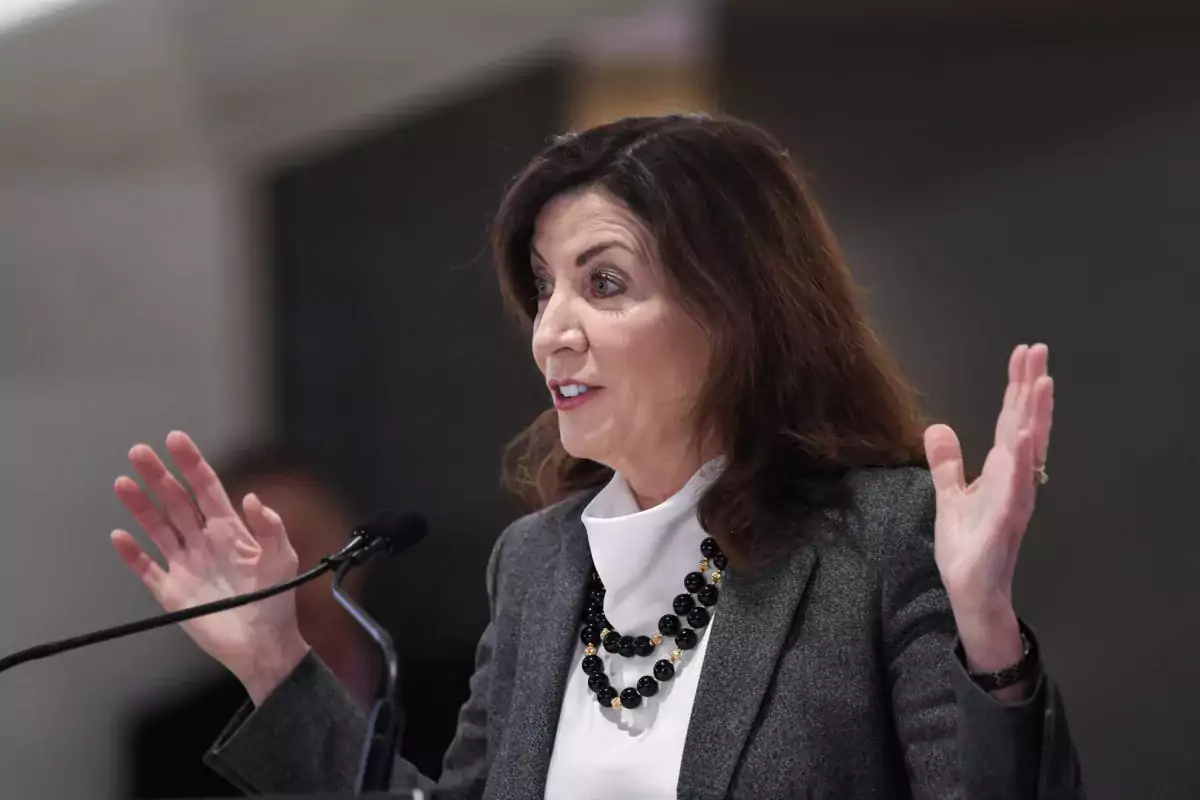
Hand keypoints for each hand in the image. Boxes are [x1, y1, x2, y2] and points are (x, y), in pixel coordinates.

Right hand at [110, 430, 309, 703]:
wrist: (263, 645)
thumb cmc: (277, 600)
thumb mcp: (282, 559)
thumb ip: (271, 528)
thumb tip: (253, 498)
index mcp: (230, 530)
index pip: (206, 488)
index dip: (192, 463)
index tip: (176, 440)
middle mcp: (204, 541)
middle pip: (176, 501)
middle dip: (158, 475)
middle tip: (139, 451)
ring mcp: (186, 564)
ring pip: (157, 527)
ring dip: (140, 506)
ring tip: (122, 482)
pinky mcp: (172, 591)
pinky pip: (147, 569)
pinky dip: (133, 554)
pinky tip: (119, 536)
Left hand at [924, 344, 1052, 671]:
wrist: (971, 591)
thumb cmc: (968, 547)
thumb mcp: (949, 497)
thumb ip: (947, 463)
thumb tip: (939, 426)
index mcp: (1002, 471)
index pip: (1011, 420)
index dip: (1017, 387)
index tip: (1024, 354)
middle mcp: (1016, 479)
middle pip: (1026, 424)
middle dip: (1031, 387)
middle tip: (1039, 349)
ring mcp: (1014, 498)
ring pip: (1029, 450)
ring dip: (1035, 416)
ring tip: (1041, 381)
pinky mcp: (1006, 521)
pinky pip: (1016, 488)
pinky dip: (1021, 463)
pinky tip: (1024, 438)